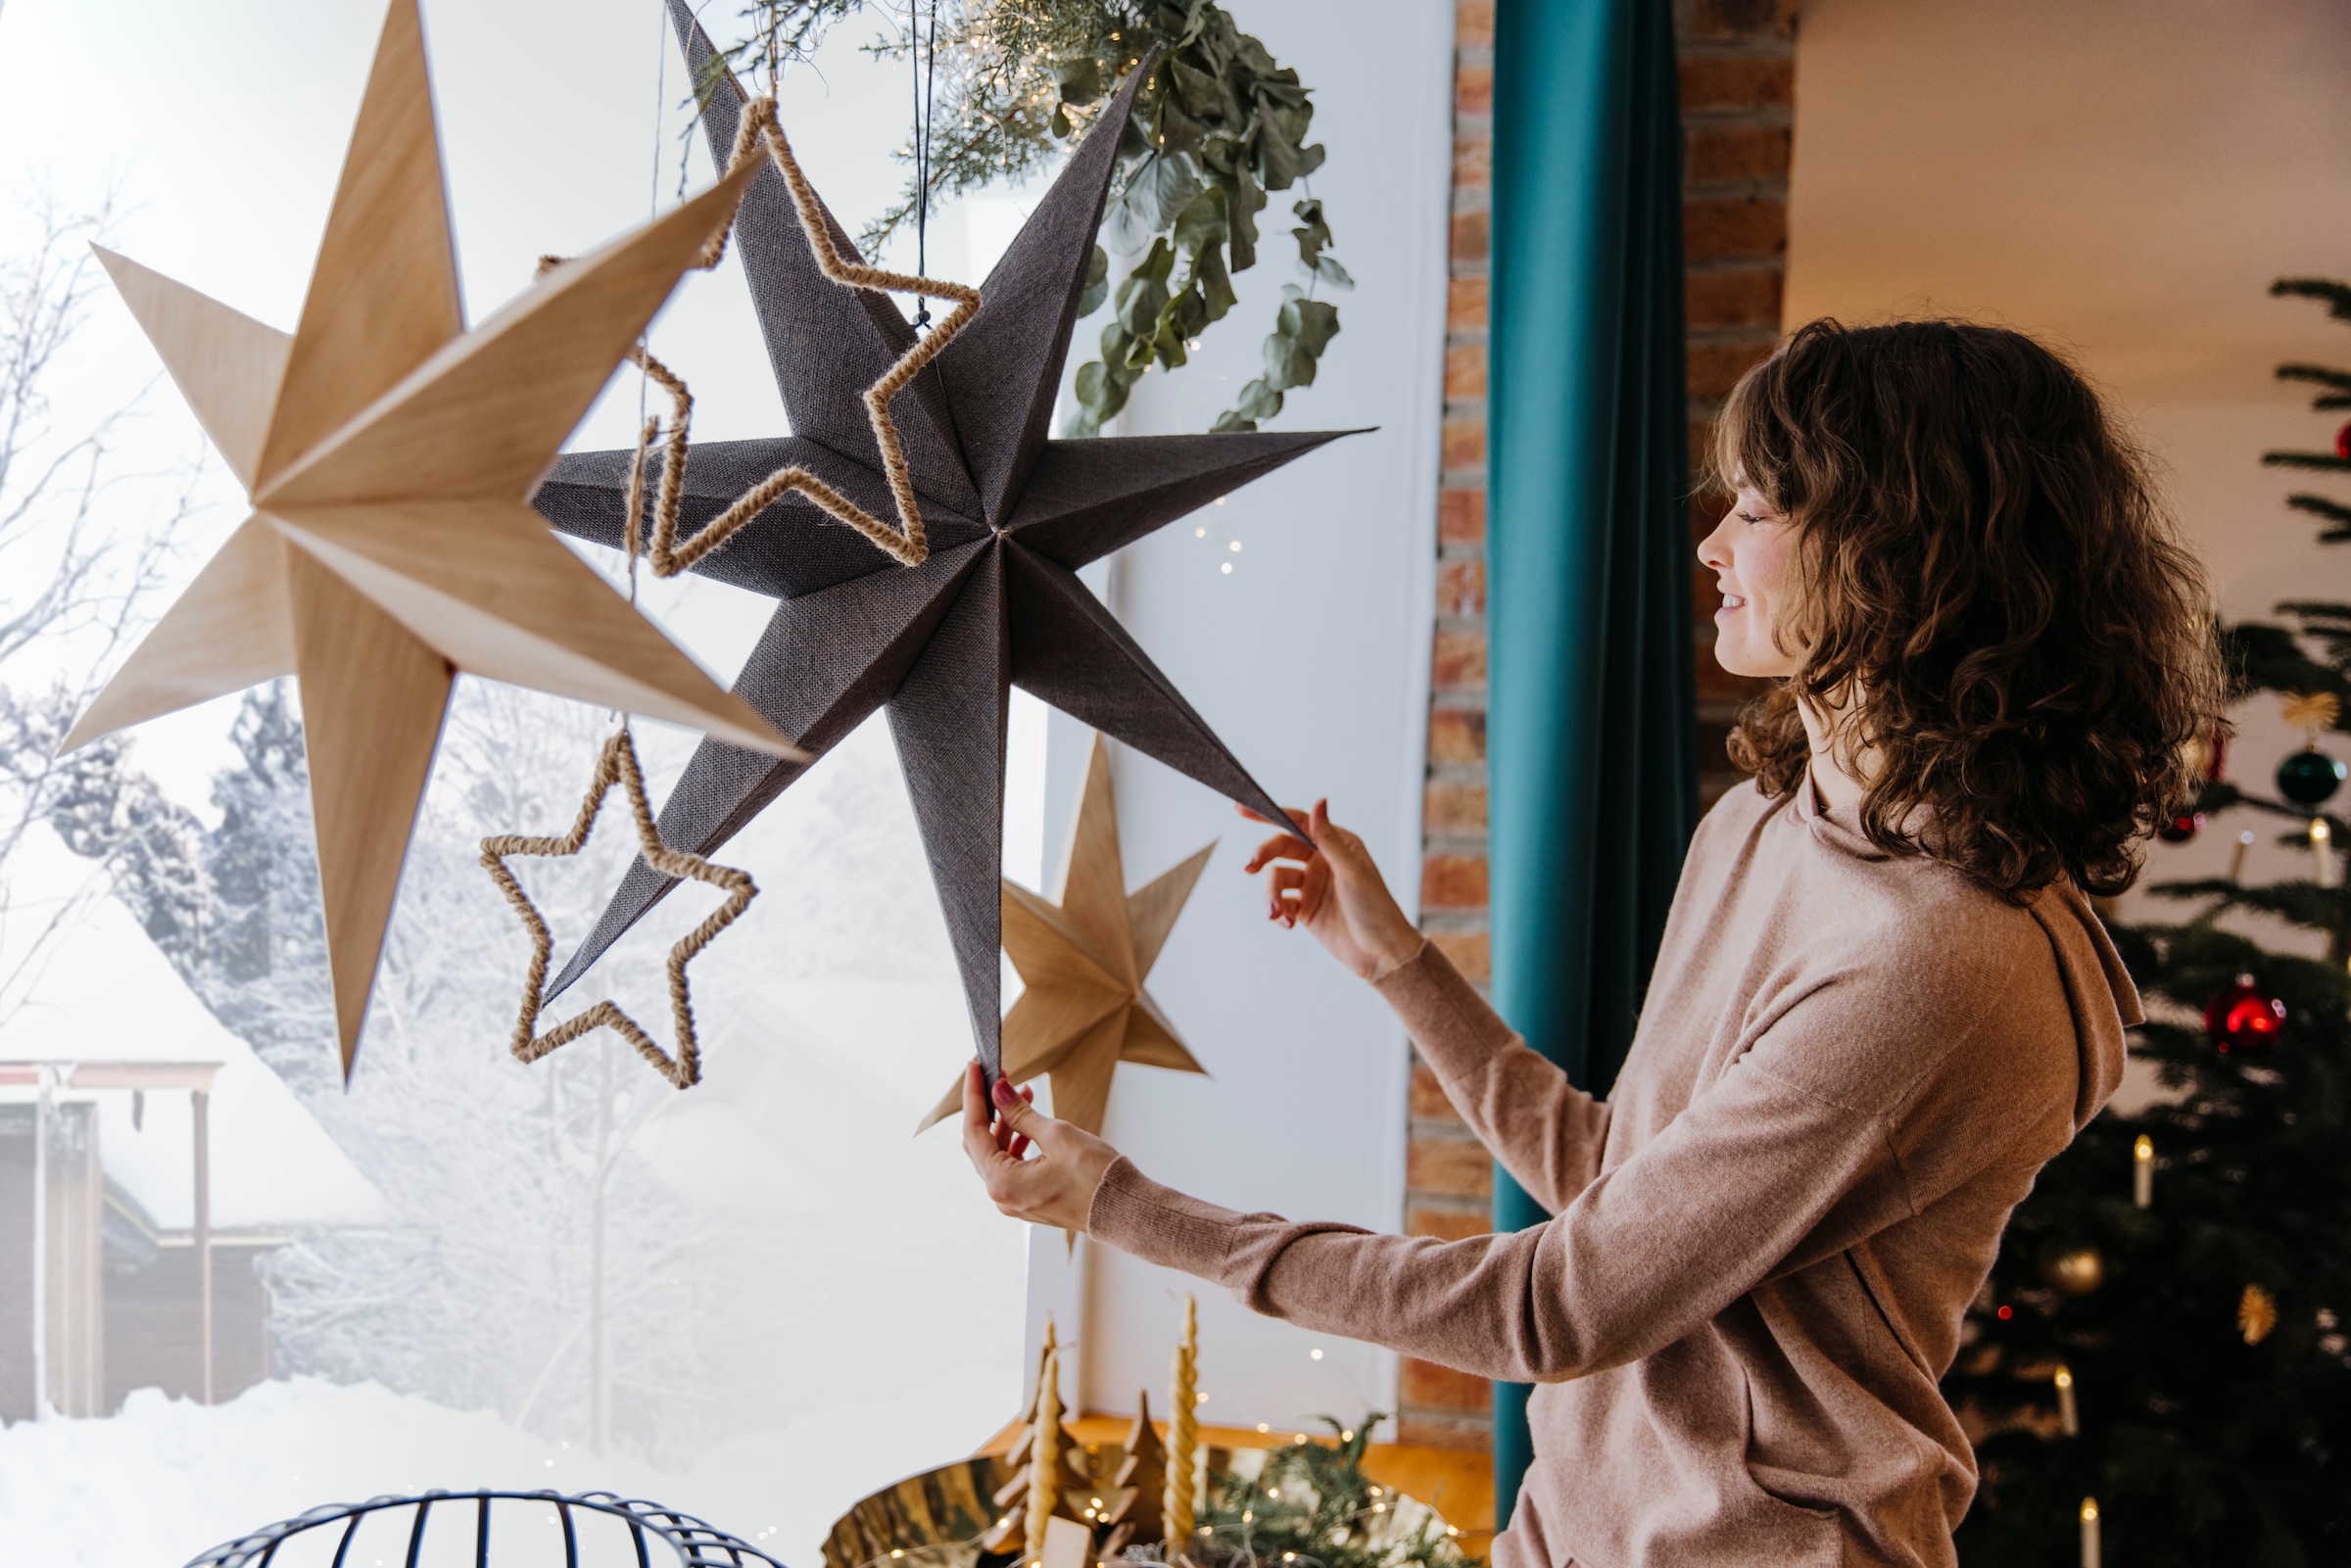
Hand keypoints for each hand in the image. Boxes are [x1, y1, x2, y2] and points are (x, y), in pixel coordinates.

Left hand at [961, 1062, 1119, 1232]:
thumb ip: (1021, 1113)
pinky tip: (1029, 1123)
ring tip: (1024, 1093)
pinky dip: (1016, 1141)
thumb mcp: (1057, 1135)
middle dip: (988, 1108)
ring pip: (997, 1154)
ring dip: (1006, 1123)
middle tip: (998, 1078)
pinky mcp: (1030, 1199)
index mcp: (1003, 1183)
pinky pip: (1012, 1166)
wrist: (1125, 1210)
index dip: (973, 1096)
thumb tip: (999, 1090)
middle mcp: (1002, 1196)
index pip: (974, 1131)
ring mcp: (1015, 1201)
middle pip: (981, 1144)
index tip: (974, 1067)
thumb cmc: (1096, 1177)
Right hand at [1241, 798, 1423, 979]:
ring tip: (1275, 913)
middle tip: (1249, 867)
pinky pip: (1281, 904)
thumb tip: (1319, 801)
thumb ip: (1329, 838)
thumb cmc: (1376, 908)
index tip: (1242, 808)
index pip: (1298, 822)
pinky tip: (1287, 923)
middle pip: (1281, 848)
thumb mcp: (1351, 870)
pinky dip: (1279, 912)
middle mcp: (1321, 860)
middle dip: (1263, 856)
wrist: (1381, 953)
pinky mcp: (1304, 909)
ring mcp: (1311, 885)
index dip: (1270, 814)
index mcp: (1336, 843)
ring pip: (1277, 879)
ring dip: (1271, 895)